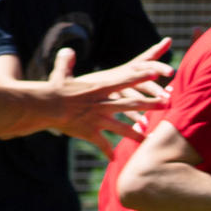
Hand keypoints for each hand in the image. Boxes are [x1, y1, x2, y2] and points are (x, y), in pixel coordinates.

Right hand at [45, 39, 169, 145]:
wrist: (44, 107)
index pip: (123, 81)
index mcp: (98, 88)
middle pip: (131, 103)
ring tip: (149, 138)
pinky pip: (103, 144)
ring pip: (122, 127)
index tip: (156, 74)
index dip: (140, 77)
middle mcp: (102, 103)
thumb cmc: (52, 90)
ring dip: (137, 133)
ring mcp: (97, 119)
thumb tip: (67, 50)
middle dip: (150, 104)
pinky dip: (108, 152)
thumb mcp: (60, 74)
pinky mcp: (90, 132)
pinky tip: (114, 159)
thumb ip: (67, 62)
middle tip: (166, 104)